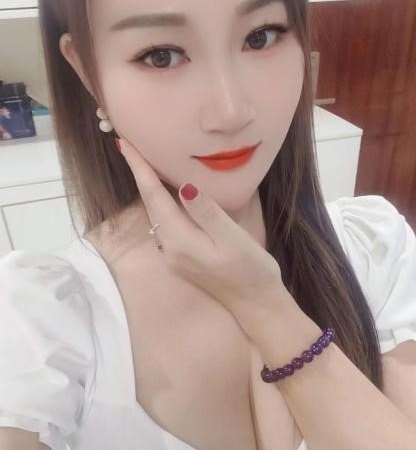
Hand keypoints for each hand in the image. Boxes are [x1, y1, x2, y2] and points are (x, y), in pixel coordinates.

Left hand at [118, 138, 283, 317]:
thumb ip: (207, 213)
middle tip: (131, 145)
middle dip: (140, 174)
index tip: (125, 144)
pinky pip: (167, 222)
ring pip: (157, 213)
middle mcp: (169, 249)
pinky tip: (167, 190)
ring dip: (149, 188)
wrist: (256, 305)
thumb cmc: (251, 271)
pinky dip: (162, 202)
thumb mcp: (232, 239)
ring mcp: (174, 255)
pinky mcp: (183, 257)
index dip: (140, 169)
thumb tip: (182, 186)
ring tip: (144, 161)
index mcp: (179, 241)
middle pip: (150, 204)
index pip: (154, 197)